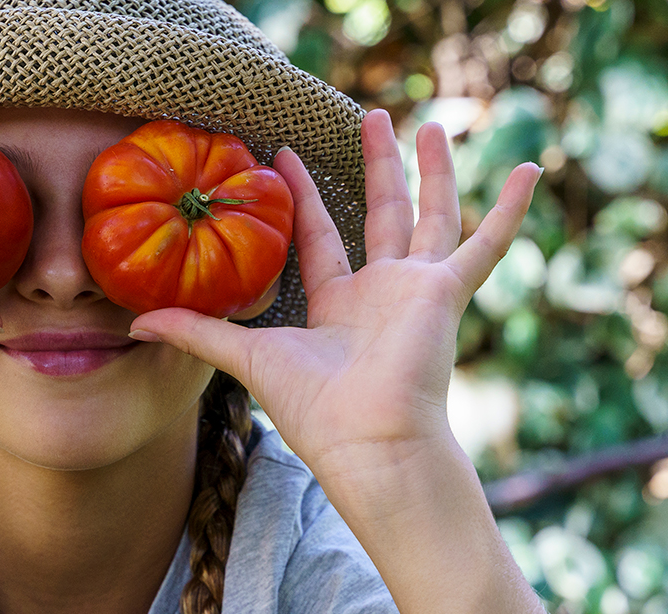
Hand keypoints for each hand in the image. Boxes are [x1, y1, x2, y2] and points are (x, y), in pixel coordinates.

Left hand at [127, 109, 541, 500]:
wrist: (369, 444)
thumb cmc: (314, 412)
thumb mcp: (246, 358)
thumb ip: (197, 334)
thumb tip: (134, 324)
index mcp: (338, 306)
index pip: (321, 236)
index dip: (304, 195)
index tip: (285, 154)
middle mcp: (381, 293)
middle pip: (381, 214)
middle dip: (376, 166)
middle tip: (371, 116)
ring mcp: (418, 290)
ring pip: (430, 214)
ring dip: (432, 170)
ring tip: (430, 124)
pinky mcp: (447, 292)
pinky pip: (486, 243)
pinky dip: (510, 208)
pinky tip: (533, 169)